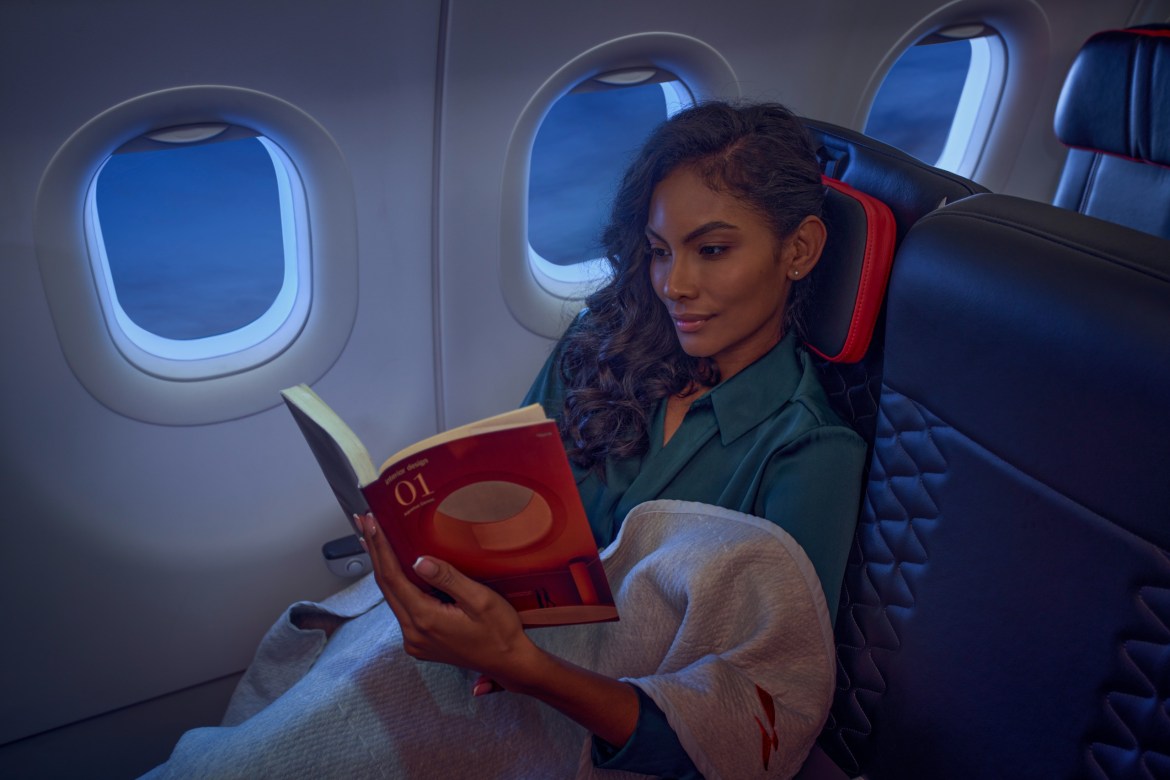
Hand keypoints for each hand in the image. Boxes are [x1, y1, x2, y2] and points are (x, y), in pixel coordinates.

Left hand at [357, 512, 638, 746]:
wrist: (508, 662)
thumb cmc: (500, 631)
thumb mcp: (480, 600)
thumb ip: (448, 580)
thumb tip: (418, 561)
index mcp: (425, 619)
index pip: (393, 578)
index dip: (380, 548)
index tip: (371, 523)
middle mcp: (413, 632)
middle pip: (386, 586)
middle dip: (374, 552)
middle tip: (364, 522)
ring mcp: (414, 640)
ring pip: (392, 597)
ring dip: (383, 567)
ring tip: (374, 540)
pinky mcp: (419, 642)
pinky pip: (401, 607)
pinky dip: (395, 585)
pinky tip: (396, 569)